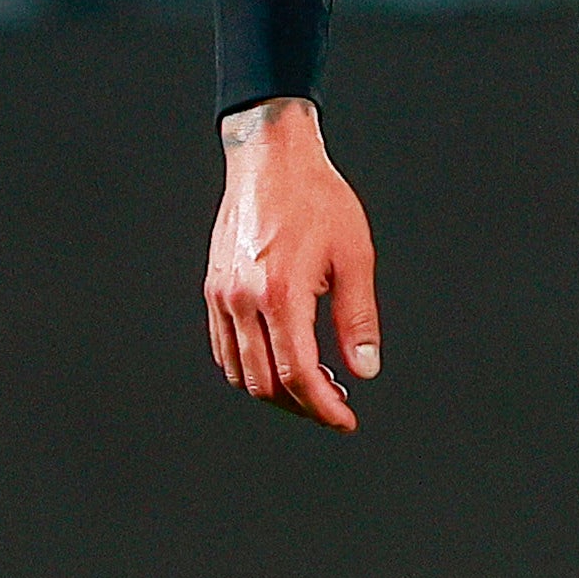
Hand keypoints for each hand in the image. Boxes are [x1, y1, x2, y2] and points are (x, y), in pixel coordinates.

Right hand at [205, 98, 380, 430]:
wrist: (271, 158)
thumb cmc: (316, 198)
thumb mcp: (354, 255)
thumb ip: (358, 318)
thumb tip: (364, 369)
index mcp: (281, 294)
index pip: (298, 375)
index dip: (323, 408)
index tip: (345, 419)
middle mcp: (243, 300)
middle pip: (265, 383)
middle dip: (302, 405)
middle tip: (334, 404)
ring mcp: (222, 296)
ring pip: (240, 372)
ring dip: (275, 391)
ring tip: (312, 385)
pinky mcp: (214, 289)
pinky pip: (224, 348)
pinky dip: (249, 368)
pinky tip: (279, 361)